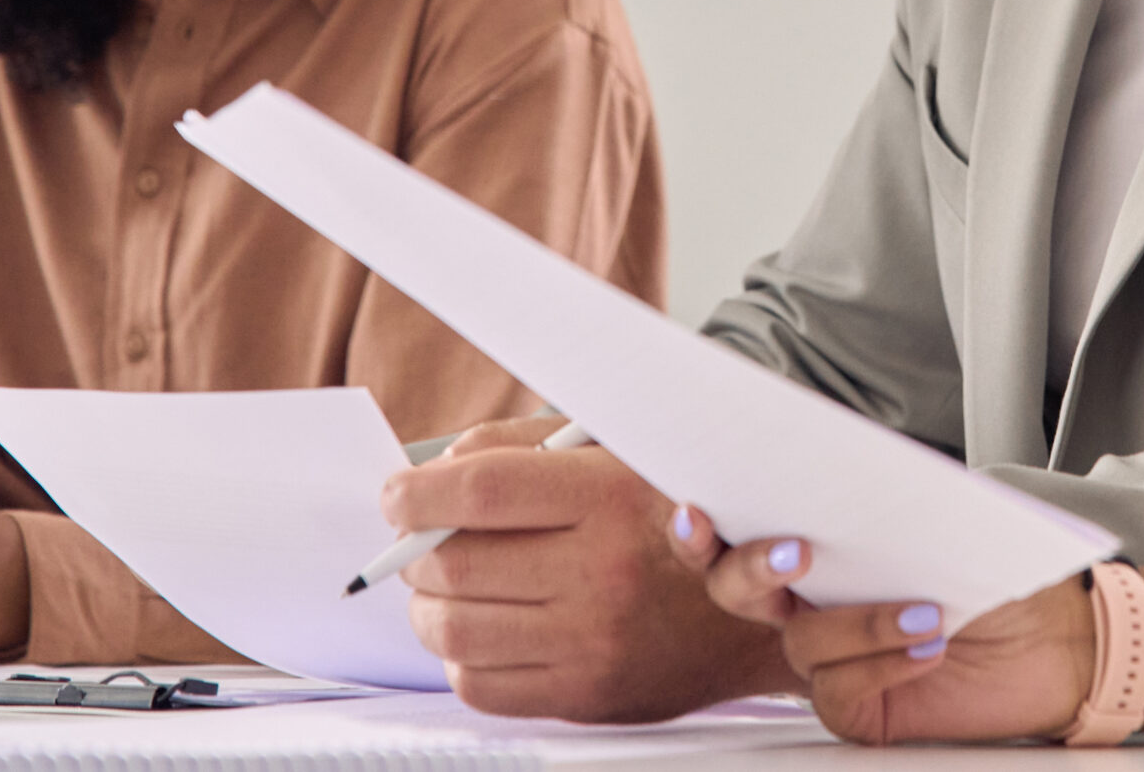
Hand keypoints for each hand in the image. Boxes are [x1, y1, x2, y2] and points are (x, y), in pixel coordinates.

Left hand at [381, 416, 795, 721]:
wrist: (746, 613)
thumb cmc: (663, 519)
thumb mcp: (609, 455)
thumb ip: (518, 449)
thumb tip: (431, 471)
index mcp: (608, 495)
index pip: (480, 490)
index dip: (417, 494)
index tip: (397, 496)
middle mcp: (602, 570)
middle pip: (454, 563)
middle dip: (414, 552)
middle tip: (419, 543)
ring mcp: (592, 641)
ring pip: (454, 628)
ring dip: (427, 606)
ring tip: (443, 587)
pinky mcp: (586, 695)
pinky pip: (479, 684)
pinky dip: (459, 654)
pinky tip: (482, 628)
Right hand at [669, 508, 1091, 744]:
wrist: (1053, 633)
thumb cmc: (991, 563)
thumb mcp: (940, 511)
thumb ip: (882, 492)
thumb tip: (839, 469)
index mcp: (814, 541)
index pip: (735, 526)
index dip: (699, 523)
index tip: (696, 507)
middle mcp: (806, 600)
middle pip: (735, 587)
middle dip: (751, 566)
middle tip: (794, 550)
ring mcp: (826, 656)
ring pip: (799, 639)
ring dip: (859, 619)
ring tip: (925, 607)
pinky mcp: (853, 705)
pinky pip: (837, 689)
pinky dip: (883, 661)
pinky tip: (927, 646)